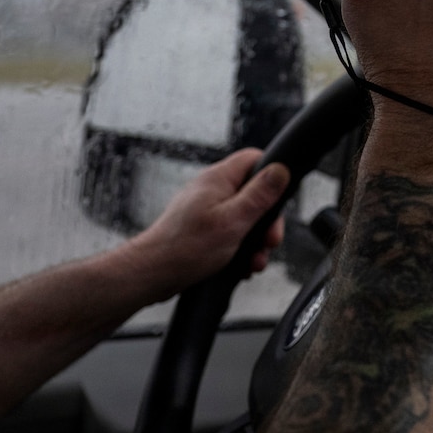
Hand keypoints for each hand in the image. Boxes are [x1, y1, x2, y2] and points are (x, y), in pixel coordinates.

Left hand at [125, 147, 289, 301]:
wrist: (153, 273)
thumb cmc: (185, 248)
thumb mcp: (233, 220)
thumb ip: (259, 195)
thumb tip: (280, 170)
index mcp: (219, 179)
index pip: (255, 159)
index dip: (273, 176)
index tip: (279, 201)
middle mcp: (212, 189)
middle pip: (254, 193)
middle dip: (266, 222)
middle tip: (268, 242)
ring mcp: (206, 208)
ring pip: (244, 217)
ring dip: (255, 241)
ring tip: (253, 261)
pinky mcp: (203, 228)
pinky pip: (231, 231)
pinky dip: (240, 248)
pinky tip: (240, 265)